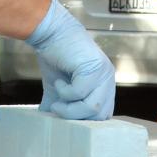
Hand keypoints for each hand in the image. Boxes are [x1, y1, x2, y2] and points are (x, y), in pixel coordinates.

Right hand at [26, 0, 115, 119]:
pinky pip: (80, 93)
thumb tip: (48, 124)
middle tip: (57, 109)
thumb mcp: (58, 89)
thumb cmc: (56, 58)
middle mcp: (108, 80)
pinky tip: (58, 80)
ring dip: (70, 108)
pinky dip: (65, 91)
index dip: (85, 122)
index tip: (65, 118)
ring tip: (57, 97)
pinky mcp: (94, 68)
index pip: (103, 116)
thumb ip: (60, 106)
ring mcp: (104, 74)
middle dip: (75, 118)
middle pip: (100, 116)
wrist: (51, 33)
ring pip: (93, 108)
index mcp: (105, 86)